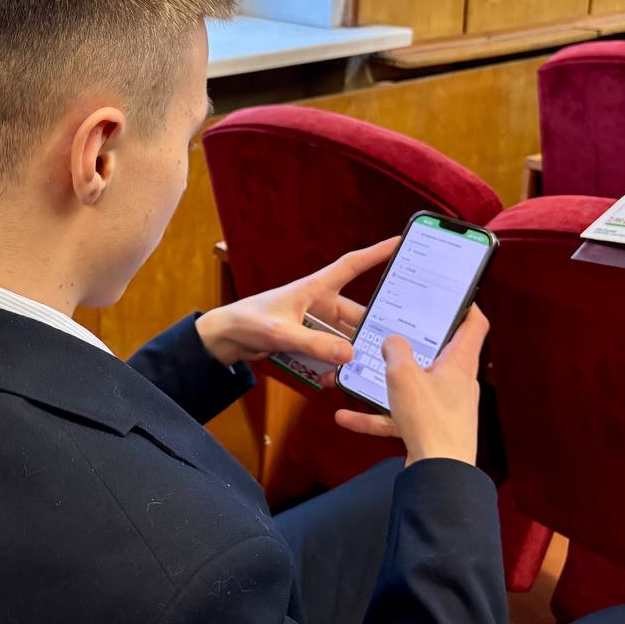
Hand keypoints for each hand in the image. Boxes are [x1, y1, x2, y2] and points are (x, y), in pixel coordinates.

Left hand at [195, 238, 398, 374]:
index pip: (350, 266)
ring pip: (343, 337)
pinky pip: (328, 352)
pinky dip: (332, 365)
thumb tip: (349, 354)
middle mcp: (318, 302)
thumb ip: (314, 344)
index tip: (399, 242)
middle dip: (371, 327)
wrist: (225, 338)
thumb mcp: (282, 333)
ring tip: (367, 370)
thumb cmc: (248, 322)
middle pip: (355, 313)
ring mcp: (313, 322)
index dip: (375, 253)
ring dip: (351, 353)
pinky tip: (334, 380)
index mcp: (313, 288)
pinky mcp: (306, 340)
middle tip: (396, 342)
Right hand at [334, 304, 488, 466]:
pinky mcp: (430, 428)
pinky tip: (346, 416)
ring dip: (384, 383)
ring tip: (358, 376)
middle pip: (439, 353)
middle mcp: (456, 382)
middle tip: (394, 329)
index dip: (465, 306)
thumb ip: (395, 350)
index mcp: (459, 362)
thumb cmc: (430, 421)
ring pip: (413, 386)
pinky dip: (374, 416)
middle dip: (414, 343)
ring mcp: (444, 407)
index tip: (451, 295)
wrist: (439, 473)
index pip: (474, 324)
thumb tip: (392, 341)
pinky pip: (399, 415)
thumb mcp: (403, 374)